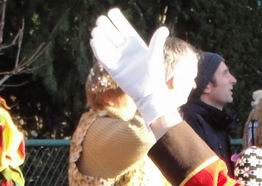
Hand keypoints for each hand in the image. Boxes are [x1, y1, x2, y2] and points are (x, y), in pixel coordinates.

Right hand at [91, 8, 172, 124]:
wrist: (148, 94)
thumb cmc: (154, 76)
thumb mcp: (155, 57)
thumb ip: (157, 41)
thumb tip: (164, 29)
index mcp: (135, 43)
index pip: (123, 27)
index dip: (117, 19)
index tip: (112, 12)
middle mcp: (125, 49)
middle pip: (112, 32)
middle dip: (105, 25)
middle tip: (101, 21)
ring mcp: (118, 58)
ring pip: (105, 42)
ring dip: (99, 35)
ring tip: (96, 31)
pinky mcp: (112, 68)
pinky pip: (102, 56)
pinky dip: (97, 48)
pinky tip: (94, 41)